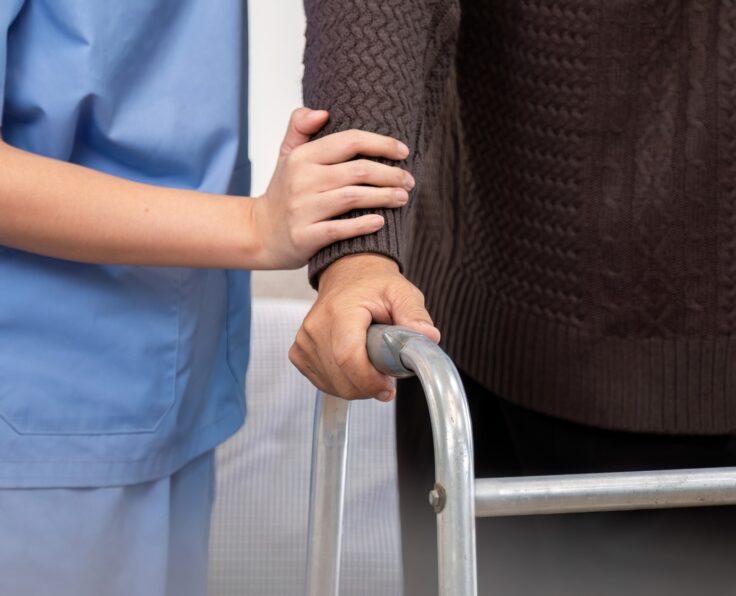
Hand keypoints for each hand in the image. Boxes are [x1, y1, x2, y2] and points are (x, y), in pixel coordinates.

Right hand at [250, 108, 414, 268]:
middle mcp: (302, 181)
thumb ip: (300, 127)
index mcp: (302, 157)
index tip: (403, 152)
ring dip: (384, 197)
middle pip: (358, 170)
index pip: (350, 141)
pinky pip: (339, 229)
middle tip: (409, 180)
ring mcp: (302, 209)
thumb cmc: (284, 192)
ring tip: (402, 197)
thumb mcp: (286, 155)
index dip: (381, 144)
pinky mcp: (303, 236)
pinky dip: (362, 225)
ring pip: (353, 197)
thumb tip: (322, 112)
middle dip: (391, 174)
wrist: (259, 232)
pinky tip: (380, 221)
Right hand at [289, 253, 440, 400]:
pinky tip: (353, 367)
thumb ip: (415, 315)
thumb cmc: (375, 286)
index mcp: (340, 311)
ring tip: (370, 363)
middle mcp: (316, 326)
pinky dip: (340, 383)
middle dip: (368, 386)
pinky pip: (321, 382)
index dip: (369, 381)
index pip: (348, 357)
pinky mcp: (299, 351)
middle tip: (385, 373)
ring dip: (356, 385)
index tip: (388, 387)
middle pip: (341, 378)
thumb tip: (429, 337)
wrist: (349, 274)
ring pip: (332, 385)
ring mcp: (304, 340)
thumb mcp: (402, 293)